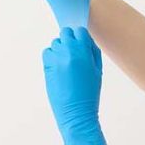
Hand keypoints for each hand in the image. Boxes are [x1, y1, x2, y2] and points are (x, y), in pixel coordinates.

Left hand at [42, 27, 110, 144]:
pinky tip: (58, 67)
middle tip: (73, 53)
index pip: (80, 31)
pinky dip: (51, 56)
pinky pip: (47, 52)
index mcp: (84, 51)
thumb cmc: (90, 93)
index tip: (81, 45)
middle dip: (69, 40)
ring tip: (66, 64)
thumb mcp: (97, 70)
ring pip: (55, 43)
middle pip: (65, 33)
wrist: (76, 113)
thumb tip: (85, 39)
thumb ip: (92, 52)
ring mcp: (56, 58)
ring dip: (60, 49)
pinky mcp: (47, 66)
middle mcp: (68, 51)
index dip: (81, 38)